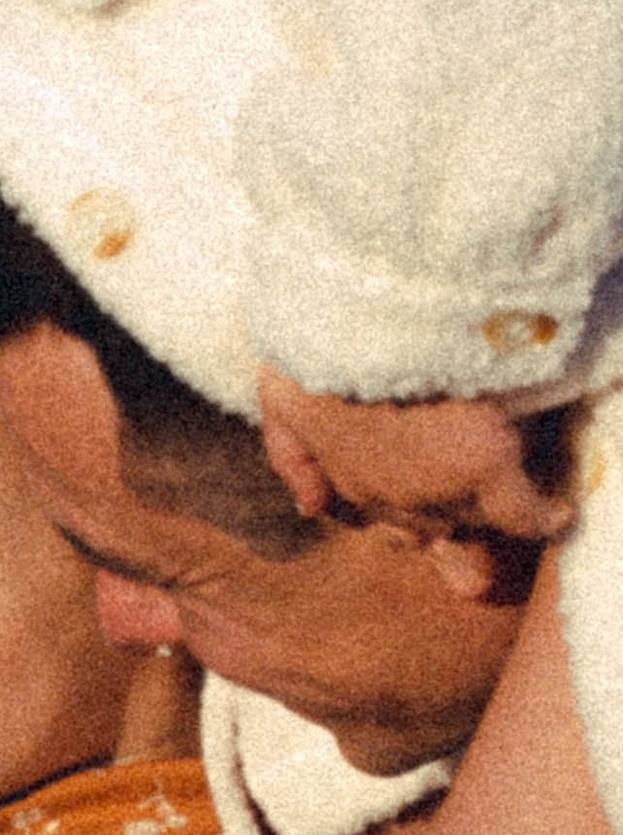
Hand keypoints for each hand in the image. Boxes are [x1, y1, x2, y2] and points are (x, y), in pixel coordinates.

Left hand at [256, 373, 578, 542]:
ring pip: (475, 514)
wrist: (358, 309)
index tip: (423, 489)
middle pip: (430, 524)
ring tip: (502, 461)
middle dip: (446, 502)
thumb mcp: (281, 395)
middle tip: (464, 466)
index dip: (407, 506)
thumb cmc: (317, 342)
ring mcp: (436, 486)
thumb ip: (289, 452)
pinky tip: (553, 509)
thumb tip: (308, 508)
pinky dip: (541, 513)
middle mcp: (388, 496)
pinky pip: (525, 515)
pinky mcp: (483, 466)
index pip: (382, 516)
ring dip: (489, 497)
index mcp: (345, 477)